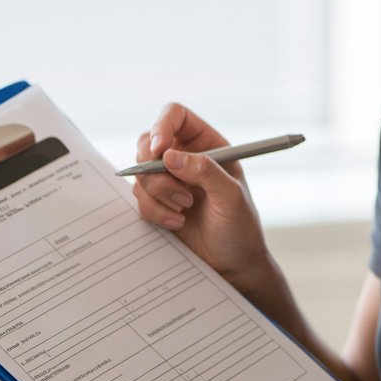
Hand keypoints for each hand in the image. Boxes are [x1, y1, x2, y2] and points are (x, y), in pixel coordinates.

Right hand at [132, 103, 272, 294]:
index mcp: (208, 144)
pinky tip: (178, 222)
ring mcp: (169, 179)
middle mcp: (186, 157)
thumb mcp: (231, 197)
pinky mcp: (158, 201)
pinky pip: (140, 196)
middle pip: (149, 141)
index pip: (176, 116)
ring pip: (141, 171)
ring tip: (185, 209)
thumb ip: (205, 172)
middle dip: (154, 168)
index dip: (162, 125)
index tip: (159, 150)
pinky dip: (155, 210)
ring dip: (159, 193)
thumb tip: (171, 156)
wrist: (232, 264)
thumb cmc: (240, 228)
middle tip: (177, 191)